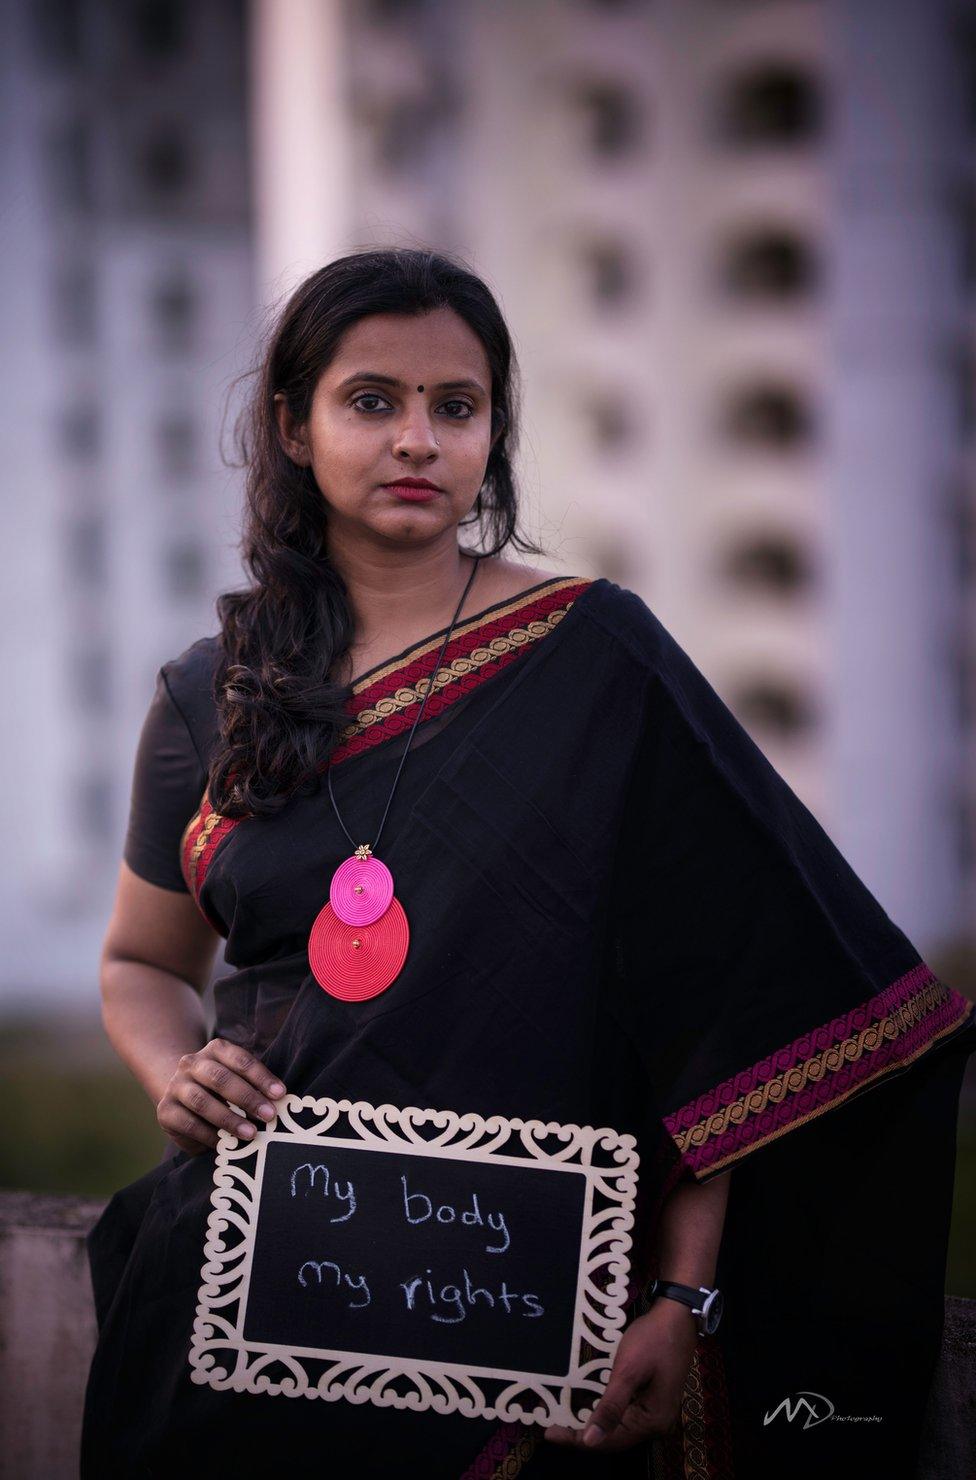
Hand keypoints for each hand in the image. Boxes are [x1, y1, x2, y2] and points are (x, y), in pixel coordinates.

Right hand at [156, 1037, 287, 1154]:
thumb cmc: (221, 1089)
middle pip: (220, 1078)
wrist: (181, 1096)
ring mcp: (176, 1086)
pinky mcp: (166, 1110)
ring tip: (250, 1133)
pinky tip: (224, 1144)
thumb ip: (253, 1087)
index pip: (241, 1060)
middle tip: (268, 1115)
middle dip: (247, 1097)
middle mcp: (192, 1063)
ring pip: (202, 1101)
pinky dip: (209, 1135)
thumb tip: (278, 1104)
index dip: (261, 1077)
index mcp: (215, 1050)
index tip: (280, 1094)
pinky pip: (188, 1123)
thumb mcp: (237, 1080)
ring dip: (229, 1119)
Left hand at [543, 1299, 697, 1452]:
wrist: (677, 1316)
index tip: (550, 1433)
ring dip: (593, 1423)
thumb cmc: (653, 1340)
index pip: (610, 1441)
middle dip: (583, 1434)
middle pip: (615, 1437)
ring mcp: (655, 1413)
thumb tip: (590, 1441)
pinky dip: (605, 1412)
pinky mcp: (652, 1400)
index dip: (578, 1440)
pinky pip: (625, 1414)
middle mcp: (656, 1424)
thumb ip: (611, 1407)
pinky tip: (587, 1406)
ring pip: (619, 1427)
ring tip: (563, 1418)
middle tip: (552, 1425)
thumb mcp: (628, 1371)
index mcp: (652, 1421)